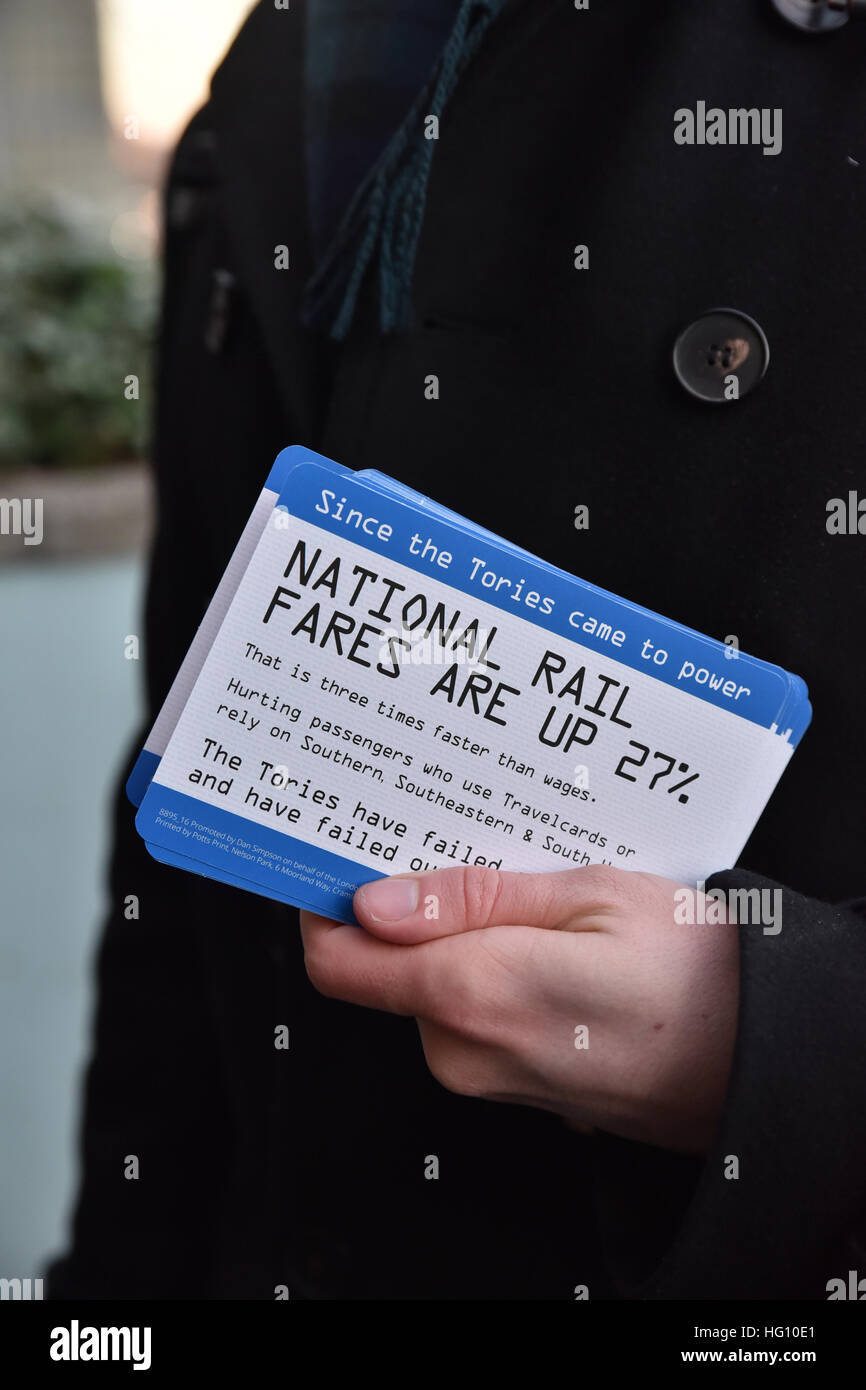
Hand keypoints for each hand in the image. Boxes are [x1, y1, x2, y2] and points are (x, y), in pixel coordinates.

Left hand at [299, 865, 738, 1154]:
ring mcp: (491, 1080)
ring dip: (457, 937)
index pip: (338, 958)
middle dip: (411, 906)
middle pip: (388, 966)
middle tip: (463, 844)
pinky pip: (473, 1019)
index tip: (337, 851)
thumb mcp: (590, 895)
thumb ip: (471, 898)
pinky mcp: (518, 1089)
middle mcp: (464, 1051)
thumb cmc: (696, 970)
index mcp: (471, 993)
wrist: (768, 1059)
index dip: (325, 903)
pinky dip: (487, 972)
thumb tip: (373, 899)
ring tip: (526, 889)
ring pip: (432, 989)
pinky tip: (545, 937)